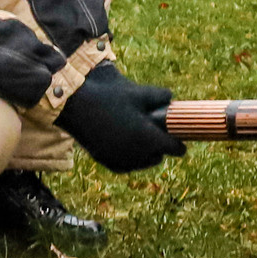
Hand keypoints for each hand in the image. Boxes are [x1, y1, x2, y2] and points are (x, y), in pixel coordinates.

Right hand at [54, 65, 184, 172]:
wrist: (75, 105)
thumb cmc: (110, 97)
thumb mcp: (139, 92)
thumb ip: (161, 97)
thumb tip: (171, 99)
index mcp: (147, 139)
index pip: (173, 149)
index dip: (179, 143)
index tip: (181, 138)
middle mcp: (135, 154)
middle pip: (158, 157)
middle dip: (161, 147)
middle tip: (158, 132)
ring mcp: (118, 159)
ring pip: (142, 162)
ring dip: (146, 153)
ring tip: (142, 137)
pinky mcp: (105, 160)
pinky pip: (125, 164)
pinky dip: (130, 157)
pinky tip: (127, 144)